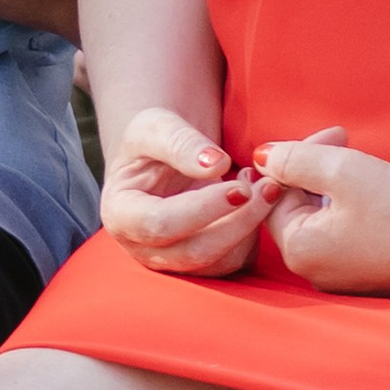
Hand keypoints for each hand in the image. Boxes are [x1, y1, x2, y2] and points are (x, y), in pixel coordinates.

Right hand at [99, 106, 277, 277]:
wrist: (163, 154)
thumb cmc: (152, 140)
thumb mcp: (155, 126)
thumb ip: (180, 142)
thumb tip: (215, 164)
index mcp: (121, 214)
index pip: (160, 224)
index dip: (202, 209)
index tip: (240, 186)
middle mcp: (143, 247)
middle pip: (194, 252)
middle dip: (238, 222)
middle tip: (269, 187)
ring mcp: (172, 260)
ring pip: (219, 263)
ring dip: (250, 228)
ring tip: (264, 186)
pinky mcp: (202, 264)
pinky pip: (235, 262)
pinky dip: (254, 234)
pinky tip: (257, 200)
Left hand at [249, 132, 389, 294]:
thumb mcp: (341, 169)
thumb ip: (294, 158)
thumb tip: (261, 157)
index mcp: (299, 250)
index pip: (274, 194)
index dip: (297, 157)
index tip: (334, 134)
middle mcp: (314, 273)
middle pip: (295, 208)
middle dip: (312, 169)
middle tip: (343, 138)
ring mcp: (341, 279)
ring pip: (319, 220)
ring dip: (330, 186)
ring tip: (358, 163)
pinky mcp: (367, 276)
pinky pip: (342, 236)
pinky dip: (348, 209)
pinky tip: (372, 194)